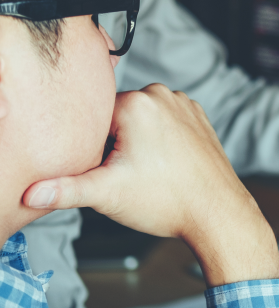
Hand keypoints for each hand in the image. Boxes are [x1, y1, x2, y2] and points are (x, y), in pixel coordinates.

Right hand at [24, 84, 278, 285]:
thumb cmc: (168, 201)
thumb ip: (65, 190)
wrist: (217, 212)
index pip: (96, 119)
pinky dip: (163, 137)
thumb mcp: (107, 194)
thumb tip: (32, 194)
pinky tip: (169, 162)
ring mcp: (183, 103)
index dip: (99, 148)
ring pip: (143, 118)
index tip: (114, 169)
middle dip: (119, 143)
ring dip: (141, 139)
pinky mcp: (198, 115)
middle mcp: (161, 95)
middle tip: (134, 172)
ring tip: (154, 169)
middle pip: (119, 116)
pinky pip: (167, 120)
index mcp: (136, 104)